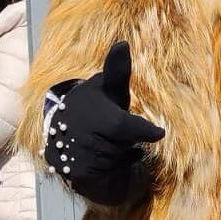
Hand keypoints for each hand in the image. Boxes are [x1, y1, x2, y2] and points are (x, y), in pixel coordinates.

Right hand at [45, 41, 164, 206]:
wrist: (61, 131)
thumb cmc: (93, 106)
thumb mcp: (105, 88)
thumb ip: (117, 71)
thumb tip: (123, 43)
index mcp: (93, 114)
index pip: (123, 127)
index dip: (143, 131)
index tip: (159, 132)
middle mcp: (84, 138)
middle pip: (125, 145)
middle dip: (126, 139)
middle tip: (115, 129)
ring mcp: (79, 159)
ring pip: (118, 161)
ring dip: (120, 153)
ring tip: (107, 140)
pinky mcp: (78, 176)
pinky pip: (111, 175)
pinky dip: (115, 167)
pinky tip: (108, 156)